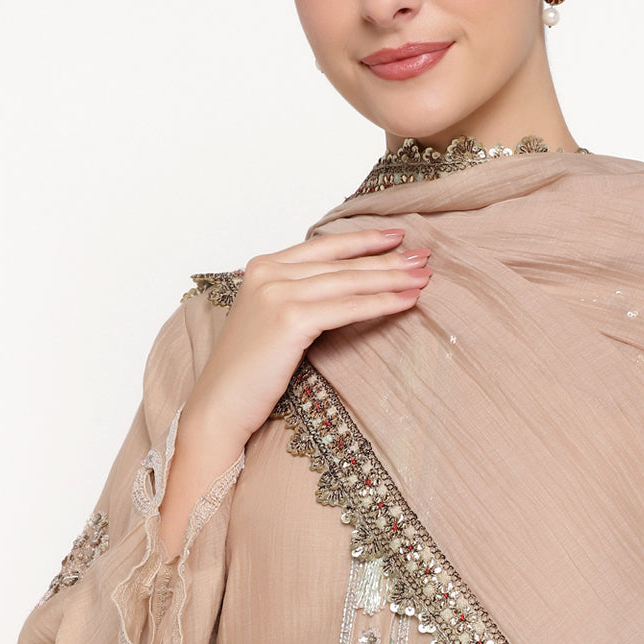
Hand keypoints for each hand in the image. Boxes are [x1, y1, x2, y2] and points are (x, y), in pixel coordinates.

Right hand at [158, 228, 429, 554]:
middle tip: (424, 256)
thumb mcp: (271, 322)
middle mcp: (268, 273)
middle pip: (341, 262)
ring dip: (391, 277)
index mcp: (262, 267)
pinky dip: (381, 303)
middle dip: (386, 258)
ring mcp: (277, 293)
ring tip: (424, 276)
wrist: (219, 407)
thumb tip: (346, 287)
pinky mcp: (290, 319)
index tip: (395, 236)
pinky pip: (347, 307)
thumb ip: (298, 297)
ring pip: (348, 281)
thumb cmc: (247, 373)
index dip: (362, 240)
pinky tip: (406, 301)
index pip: (323, 247)